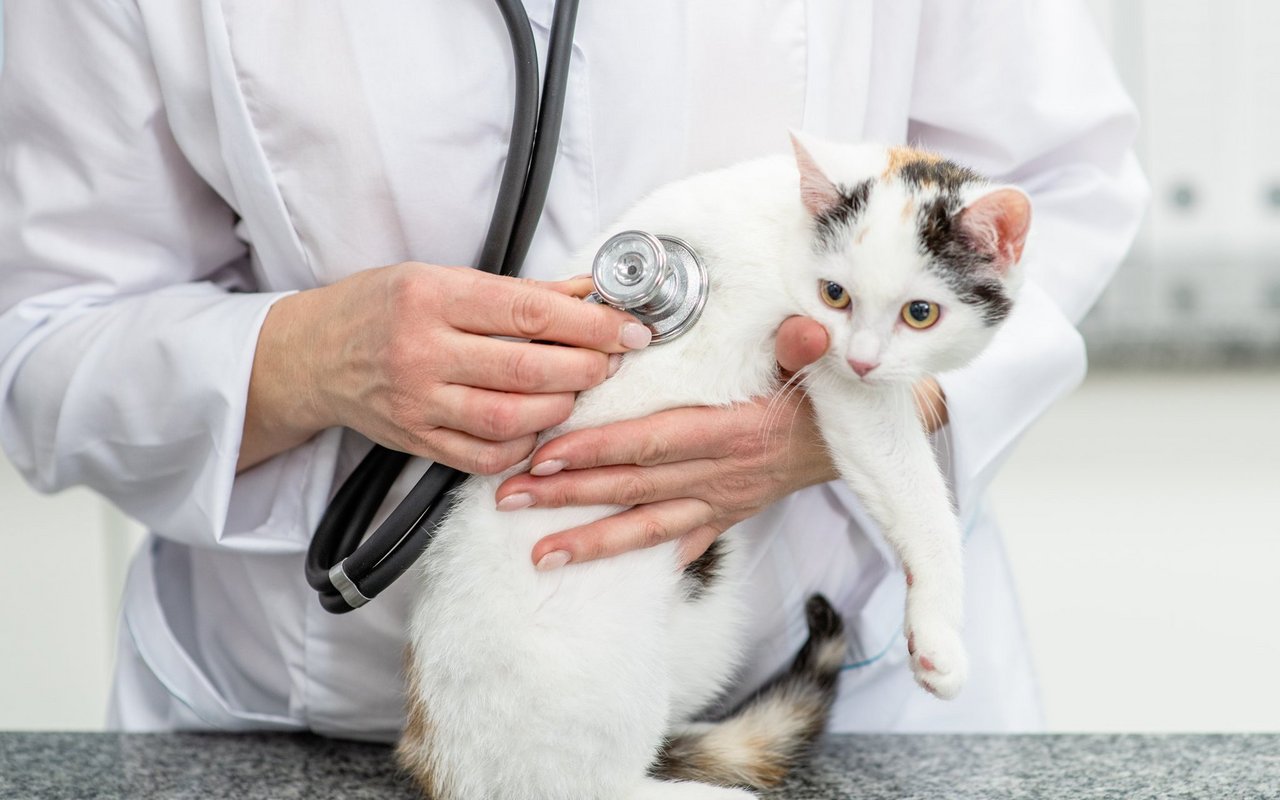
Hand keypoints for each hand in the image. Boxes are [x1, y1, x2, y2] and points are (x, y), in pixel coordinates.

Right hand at [238, 264, 648, 472]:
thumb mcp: (440, 278)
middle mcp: (420, 351)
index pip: (528, 313)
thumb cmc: (380, 307)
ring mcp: (416, 403)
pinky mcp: (416, 442)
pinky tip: (539, 427)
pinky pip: (485, 457)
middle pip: (526, 371)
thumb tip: (587, 293)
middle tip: (611, 362)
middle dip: (585, 369)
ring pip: (510, 420)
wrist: (312, 356)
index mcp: (430, 297)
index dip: (590, 325)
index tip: (630, 330)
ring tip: (576, 391)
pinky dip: (525, 446)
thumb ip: (517, 292)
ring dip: (560, 409)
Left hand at [495, 317, 838, 568]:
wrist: (862, 436)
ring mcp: (723, 500)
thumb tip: (804, 331)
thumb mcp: (820, 356)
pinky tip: (603, 572)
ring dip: (591, 541)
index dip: (598, 449)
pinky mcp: (729, 514)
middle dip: (569, 494)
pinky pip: (681, 541)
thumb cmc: (826, 390)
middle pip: (633, 485)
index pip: (652, 441)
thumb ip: (801, 343)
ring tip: (540, 555)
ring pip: (646, 526)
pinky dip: (644, 556)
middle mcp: (723, 473)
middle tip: (511, 497)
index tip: (547, 454)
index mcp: (734, 430)